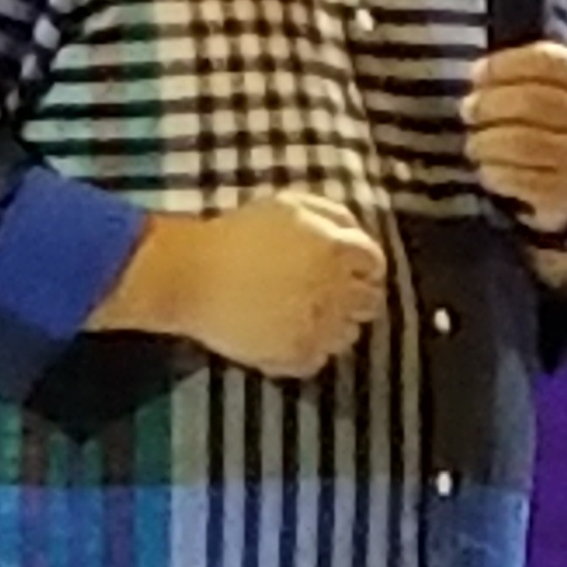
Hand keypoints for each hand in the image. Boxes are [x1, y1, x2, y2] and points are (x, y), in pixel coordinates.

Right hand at [170, 191, 387, 377]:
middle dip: (356, 298)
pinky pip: (318, 361)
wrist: (191, 274)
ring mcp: (316, 326)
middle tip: (330, 296)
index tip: (352, 271)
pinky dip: (308, 351)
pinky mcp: (293, 356)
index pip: (375, 264)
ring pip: (347, 336)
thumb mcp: (288, 206)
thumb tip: (358, 234)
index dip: (365, 267)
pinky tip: (287, 335)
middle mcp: (335, 289)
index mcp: (336, 249)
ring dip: (334, 326)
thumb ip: (332, 215)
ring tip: (305, 316)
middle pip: (370, 303)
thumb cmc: (237, 233)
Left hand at [463, 40, 566, 237]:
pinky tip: (488, 167)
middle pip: (531, 100)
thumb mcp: (542, 84)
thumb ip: (514, 70)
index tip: (477, 74)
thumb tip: (479, 74)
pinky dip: (494, 171)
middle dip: (489, 104)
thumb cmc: (547, 119)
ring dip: (486, 141)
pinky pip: (519, 179)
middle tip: (468, 110)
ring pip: (522, 143)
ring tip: (474, 143)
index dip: (505, 64)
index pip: (546, 60)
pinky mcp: (565, 192)